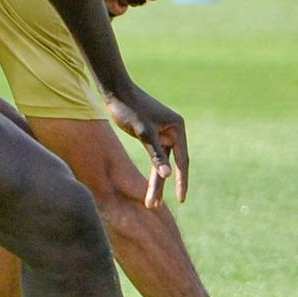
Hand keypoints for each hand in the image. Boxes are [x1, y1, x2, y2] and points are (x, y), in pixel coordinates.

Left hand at [103, 81, 187, 206]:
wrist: (114, 90)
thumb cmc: (129, 108)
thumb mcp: (142, 133)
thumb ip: (155, 154)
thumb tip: (168, 175)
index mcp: (178, 128)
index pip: (182, 161)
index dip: (182, 182)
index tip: (181, 200)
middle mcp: (174, 130)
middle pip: (171, 164)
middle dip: (163, 185)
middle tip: (155, 206)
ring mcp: (164, 133)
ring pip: (162, 163)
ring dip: (156, 181)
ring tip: (149, 203)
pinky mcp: (153, 135)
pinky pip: (154, 157)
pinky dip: (150, 170)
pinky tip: (147, 187)